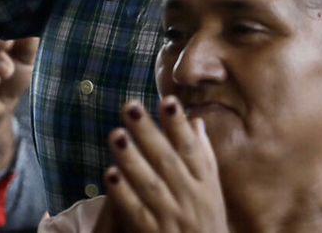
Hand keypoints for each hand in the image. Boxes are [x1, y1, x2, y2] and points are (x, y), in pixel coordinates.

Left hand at [105, 101, 226, 232]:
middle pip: (168, 162)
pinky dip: (124, 194)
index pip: (193, 151)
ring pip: (151, 185)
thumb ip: (203, 158)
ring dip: (132, 159)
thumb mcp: (212, 194)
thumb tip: (196, 121)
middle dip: (149, 133)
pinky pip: (137, 213)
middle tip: (131, 107)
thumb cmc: (205, 225)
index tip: (168, 101)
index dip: (180, 126)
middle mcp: (191, 200)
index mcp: (206, 186)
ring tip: (116, 135)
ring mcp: (172, 219)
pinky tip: (109, 175)